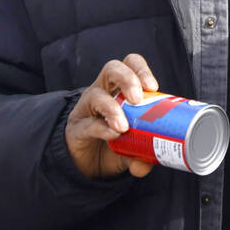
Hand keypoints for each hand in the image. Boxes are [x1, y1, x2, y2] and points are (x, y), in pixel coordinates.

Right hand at [65, 53, 159, 179]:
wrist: (87, 164)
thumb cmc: (114, 144)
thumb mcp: (134, 147)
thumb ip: (143, 153)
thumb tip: (147, 164)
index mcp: (120, 88)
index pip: (130, 64)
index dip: (141, 70)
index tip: (153, 87)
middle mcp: (102, 91)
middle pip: (112, 69)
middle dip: (127, 79)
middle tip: (137, 99)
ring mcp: (87, 108)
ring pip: (96, 95)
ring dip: (113, 109)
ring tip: (124, 126)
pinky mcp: (76, 128)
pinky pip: (87, 123)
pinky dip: (102, 129)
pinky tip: (113, 136)